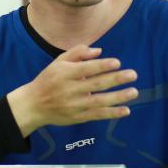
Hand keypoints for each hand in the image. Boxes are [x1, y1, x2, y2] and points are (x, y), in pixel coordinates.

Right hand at [7, 45, 137, 136]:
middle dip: (115, 79)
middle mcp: (70, 90)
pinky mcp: (77, 117)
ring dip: (118, 97)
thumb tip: (99, 51)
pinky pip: (97, 115)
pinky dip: (112, 113)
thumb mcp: (58, 62)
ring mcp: (74, 105)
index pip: (86, 69)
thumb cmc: (49, 79)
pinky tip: (126, 110)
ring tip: (134, 92)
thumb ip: (78, 53)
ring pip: (99, 101)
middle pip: (96, 84)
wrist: (33, 105)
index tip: (117, 62)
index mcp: (64, 74)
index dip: (102, 66)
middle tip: (133, 74)